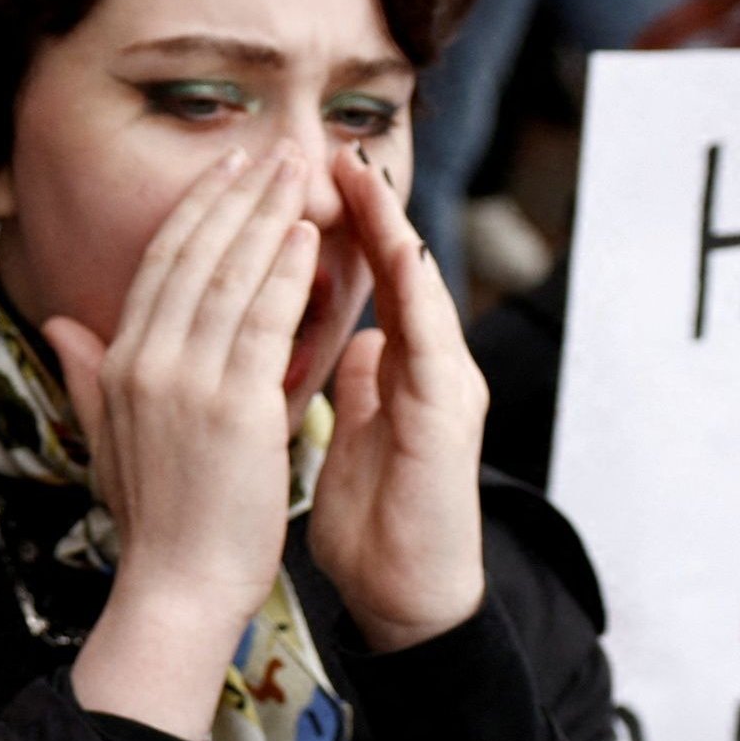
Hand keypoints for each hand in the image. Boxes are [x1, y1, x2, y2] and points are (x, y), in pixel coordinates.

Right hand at [57, 147, 316, 731]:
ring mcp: (186, 383)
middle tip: (273, 152)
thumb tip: (60, 323)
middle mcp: (145, 363)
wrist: (177, 585)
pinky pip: (263, 323)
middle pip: (193, 258)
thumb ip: (87, 374)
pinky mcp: (233, 407)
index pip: (159, 268)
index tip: (227, 172)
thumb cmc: (155, 521)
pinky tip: (308, 238)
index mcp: (118, 366)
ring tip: (299, 176)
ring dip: (267, 218)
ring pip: (229, 279)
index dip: (195, 213)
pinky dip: (285, 274)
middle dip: (236, 198)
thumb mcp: (107, 438)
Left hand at [306, 154, 489, 651]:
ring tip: (363, 177)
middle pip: (396, 268)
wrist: (407, 593)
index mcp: (397, 367)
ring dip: (393, 229)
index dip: (331, 229)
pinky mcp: (450, 415)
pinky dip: (414, 294)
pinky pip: (433, 339)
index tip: (289, 178)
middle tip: (330, 146)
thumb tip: (338, 339)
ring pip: (420, 288)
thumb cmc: (376, 520)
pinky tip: (396, 253)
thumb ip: (347, 383)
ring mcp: (445, 385)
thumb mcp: (345, 435)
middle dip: (365, 207)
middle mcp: (426, 365)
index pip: (363, 280)